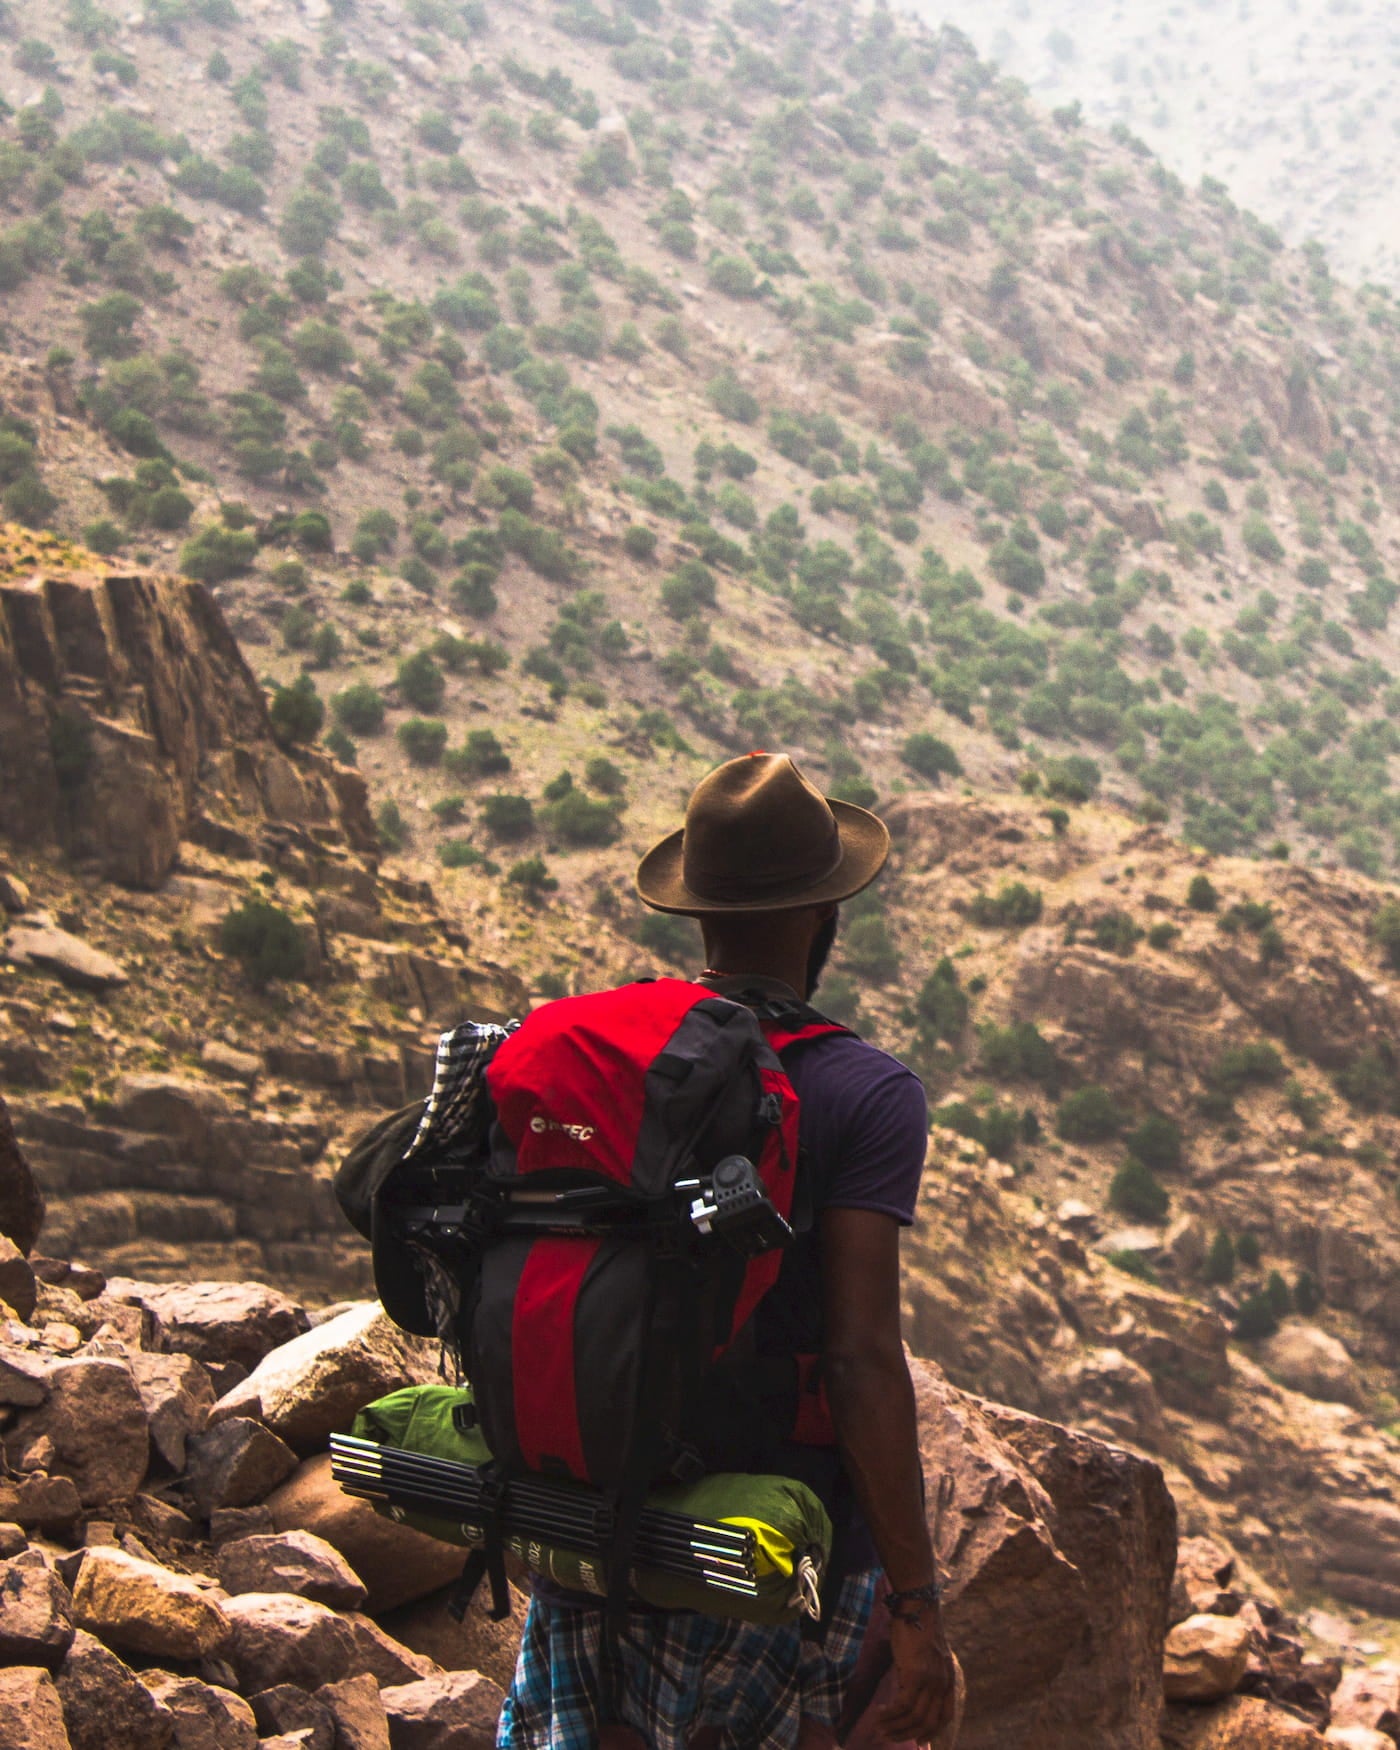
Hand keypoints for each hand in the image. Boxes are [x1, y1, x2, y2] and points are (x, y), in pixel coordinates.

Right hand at [879, 1608, 960, 1746]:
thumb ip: (924, 1675)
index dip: (931, 1731)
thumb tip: (909, 1691)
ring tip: (880, 1727)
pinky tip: (879, 1713)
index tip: (917, 1740)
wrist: (917, 1605)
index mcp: (948, 1679)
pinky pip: (903, 1705)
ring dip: (895, 1726)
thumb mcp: (926, 1656)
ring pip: (914, 1717)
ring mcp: (930, 1680)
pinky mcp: (915, 1674)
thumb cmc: (917, 1627)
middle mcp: (942, 1683)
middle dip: (908, 1734)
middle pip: (928, 1722)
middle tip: (890, 1736)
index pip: (945, 1716)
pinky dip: (890, 1714)